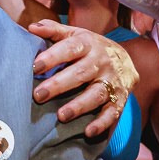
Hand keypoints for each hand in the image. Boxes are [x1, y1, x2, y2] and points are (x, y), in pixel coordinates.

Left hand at [28, 21, 136, 137]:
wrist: (126, 60)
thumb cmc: (90, 48)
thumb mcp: (75, 35)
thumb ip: (54, 31)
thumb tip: (32, 28)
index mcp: (89, 43)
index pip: (70, 48)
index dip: (53, 56)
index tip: (35, 66)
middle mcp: (102, 62)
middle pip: (81, 73)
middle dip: (59, 85)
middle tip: (38, 95)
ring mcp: (112, 81)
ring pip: (97, 94)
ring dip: (79, 105)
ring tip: (61, 115)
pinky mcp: (120, 99)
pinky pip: (113, 112)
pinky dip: (102, 123)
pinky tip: (88, 131)